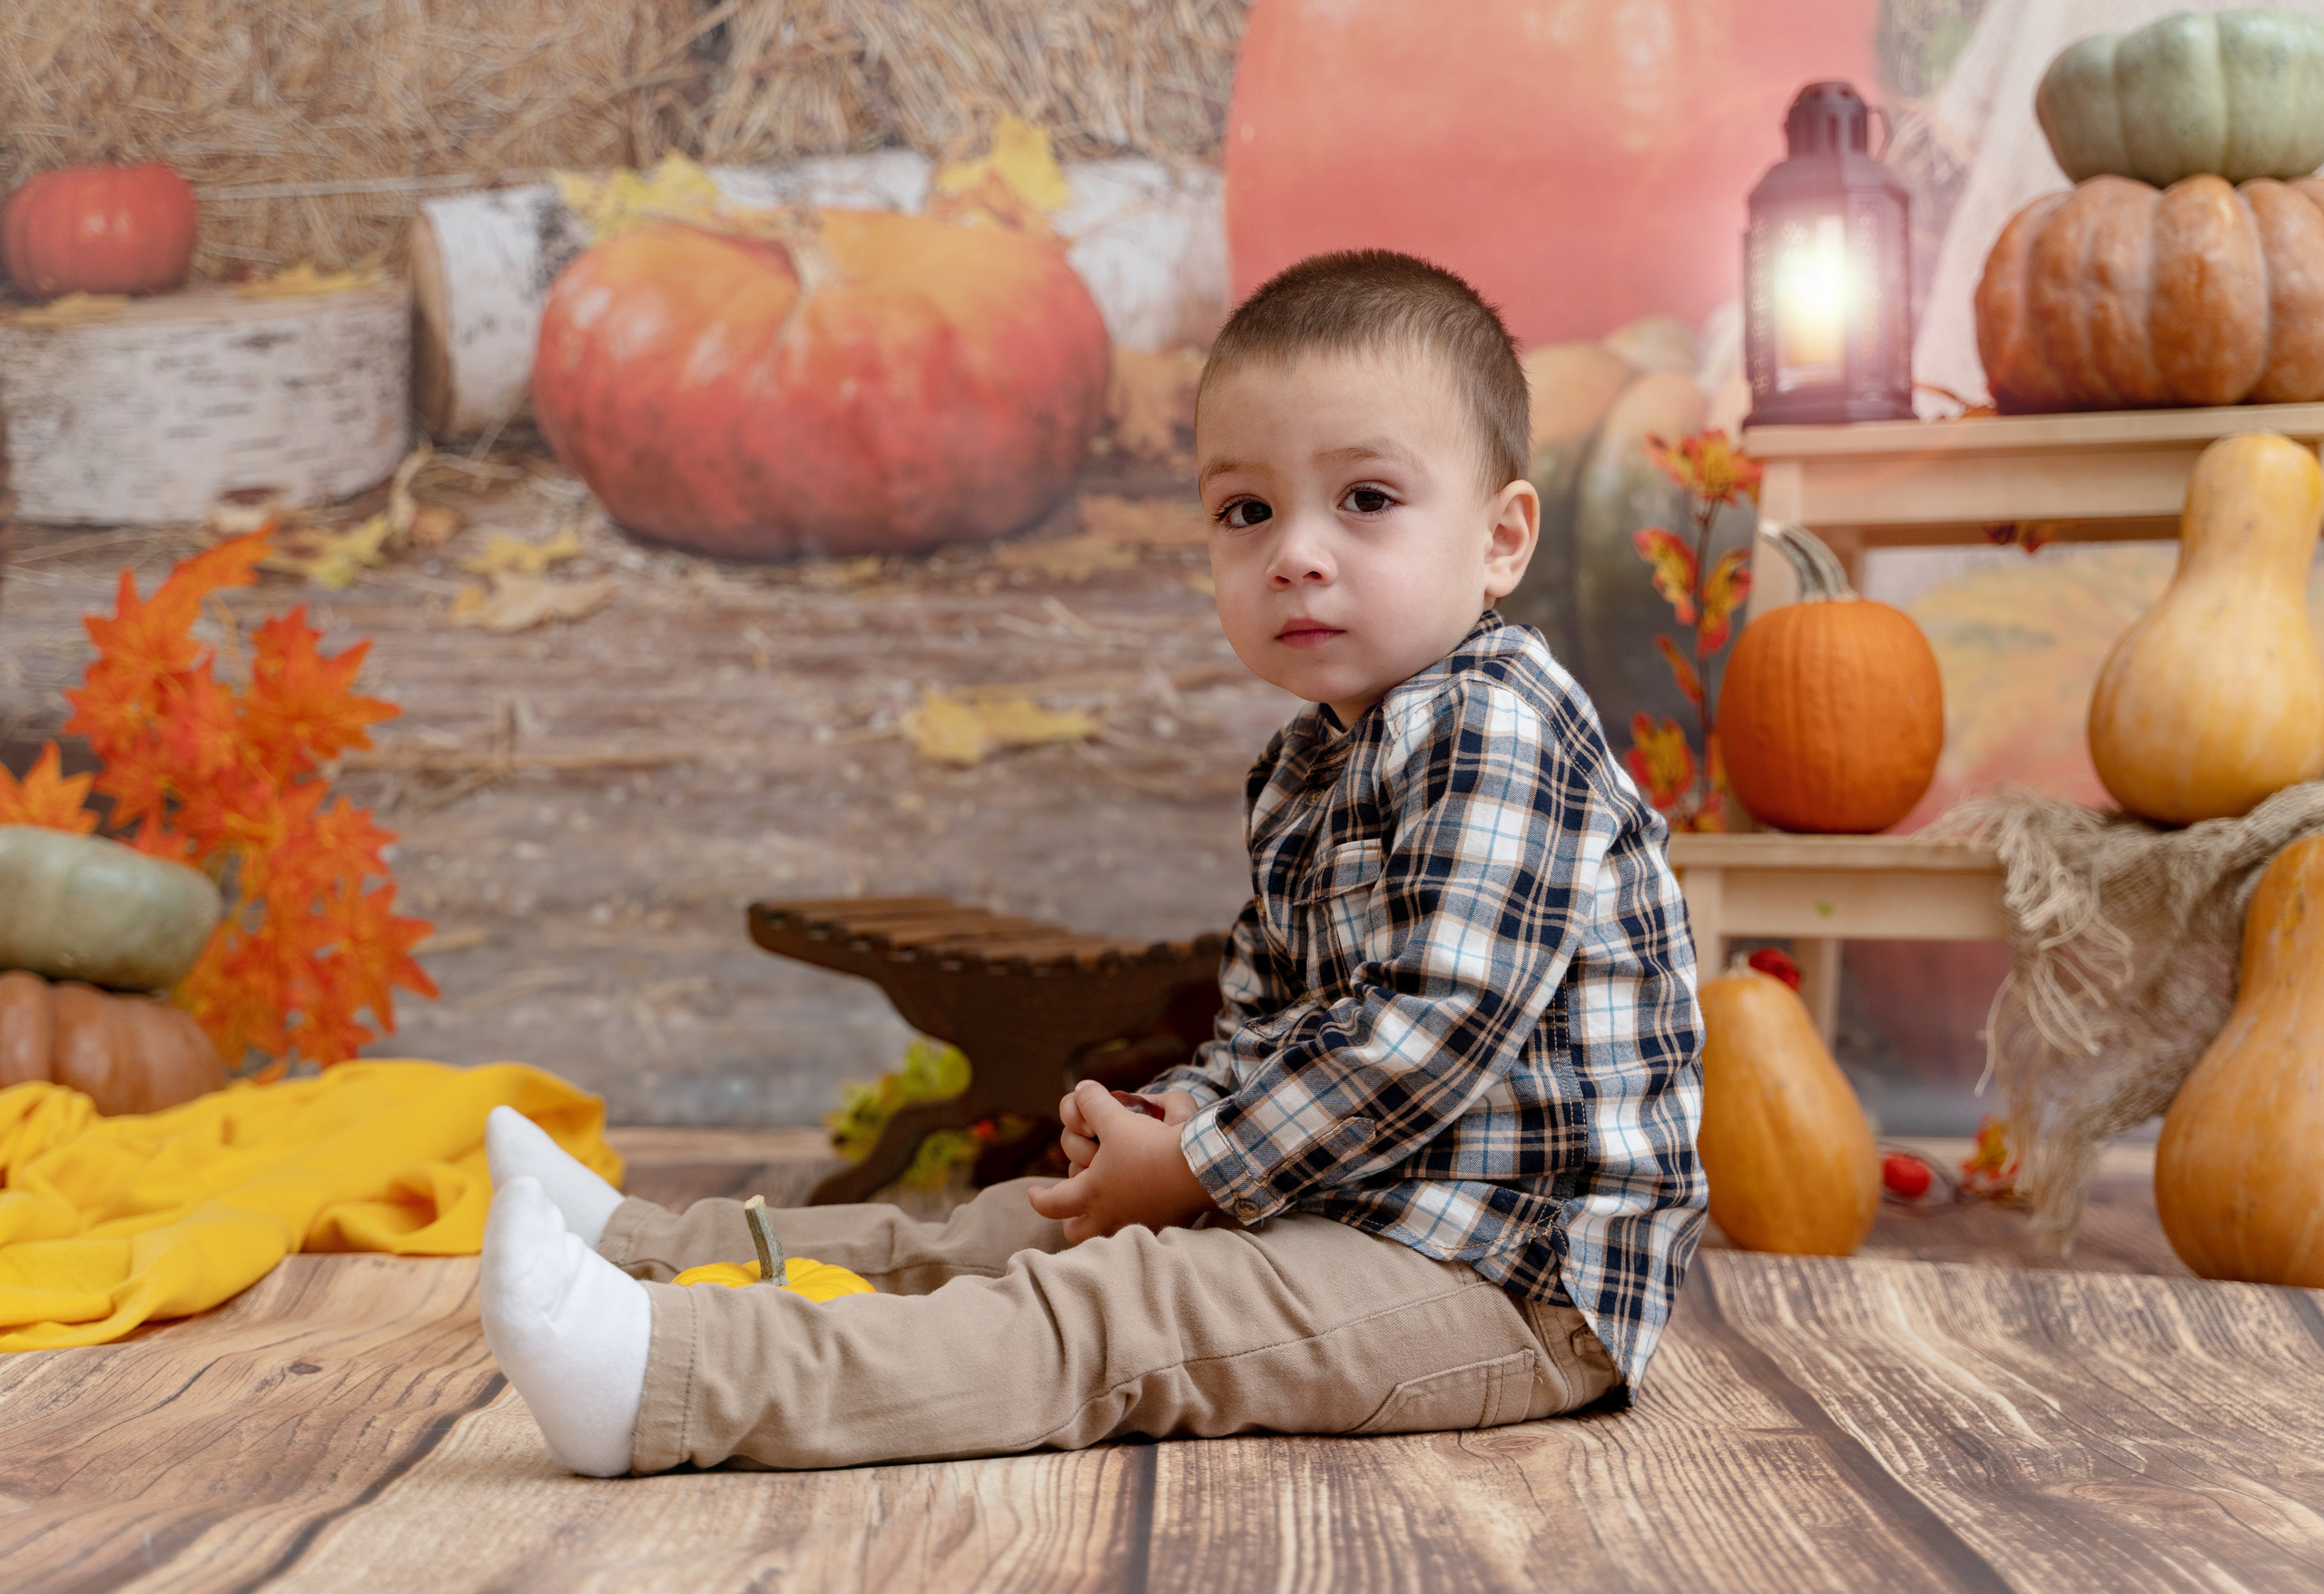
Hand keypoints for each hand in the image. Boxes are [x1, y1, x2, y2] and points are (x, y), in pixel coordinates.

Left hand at [1031, 1081, 1215, 1243]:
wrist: (1197, 1171)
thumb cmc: (1150, 1148)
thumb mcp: (1116, 1119)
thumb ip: (1092, 1103)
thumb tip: (1080, 1089)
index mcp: (1091, 1194)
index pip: (1052, 1203)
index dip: (1039, 1198)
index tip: (1033, 1193)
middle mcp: (1108, 1218)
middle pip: (1076, 1232)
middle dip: (1069, 1219)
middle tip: (1073, 1205)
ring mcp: (1134, 1228)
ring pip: (1104, 1235)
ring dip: (1098, 1221)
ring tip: (1104, 1204)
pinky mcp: (1160, 1229)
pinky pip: (1136, 1232)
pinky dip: (1130, 1222)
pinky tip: (1139, 1205)